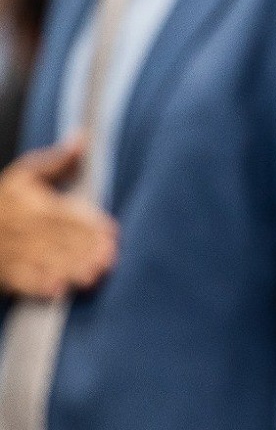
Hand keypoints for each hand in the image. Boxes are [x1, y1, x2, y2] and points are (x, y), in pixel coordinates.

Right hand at [0, 139, 117, 297]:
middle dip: (84, 249)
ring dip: (68, 269)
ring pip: (42, 261)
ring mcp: (11, 251)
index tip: (111, 232)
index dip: (88, 224)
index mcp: (30, 203)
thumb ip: (57, 162)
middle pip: (57, 239)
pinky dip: (39, 287)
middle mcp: (21, 227)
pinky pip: (21, 281)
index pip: (62, 213)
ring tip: (92, 276)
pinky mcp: (5, 274)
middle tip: (109, 258)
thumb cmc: (5, 199)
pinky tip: (58, 291)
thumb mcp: (25, 176)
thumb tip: (83, 138)